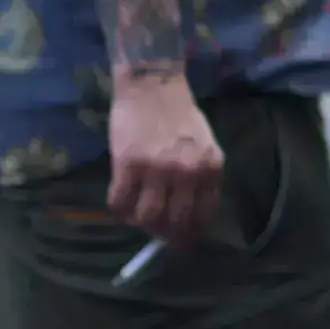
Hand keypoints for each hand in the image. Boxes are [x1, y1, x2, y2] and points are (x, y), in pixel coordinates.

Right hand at [105, 71, 224, 248]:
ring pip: (147, 218)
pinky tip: (121, 206)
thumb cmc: (180, 116)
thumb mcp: (205, 146)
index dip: (191, 233)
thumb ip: (200, 177)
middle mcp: (187, 172)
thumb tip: (188, 214)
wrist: (154, 87)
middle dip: (166, 236)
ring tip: (137, 218)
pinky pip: (120, 203)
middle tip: (157, 236)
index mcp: (210, 168)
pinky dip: (119, 211)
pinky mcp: (128, 165)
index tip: (182, 241)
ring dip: (141, 224)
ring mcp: (157, 170)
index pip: (203, 215)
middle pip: (175, 222)